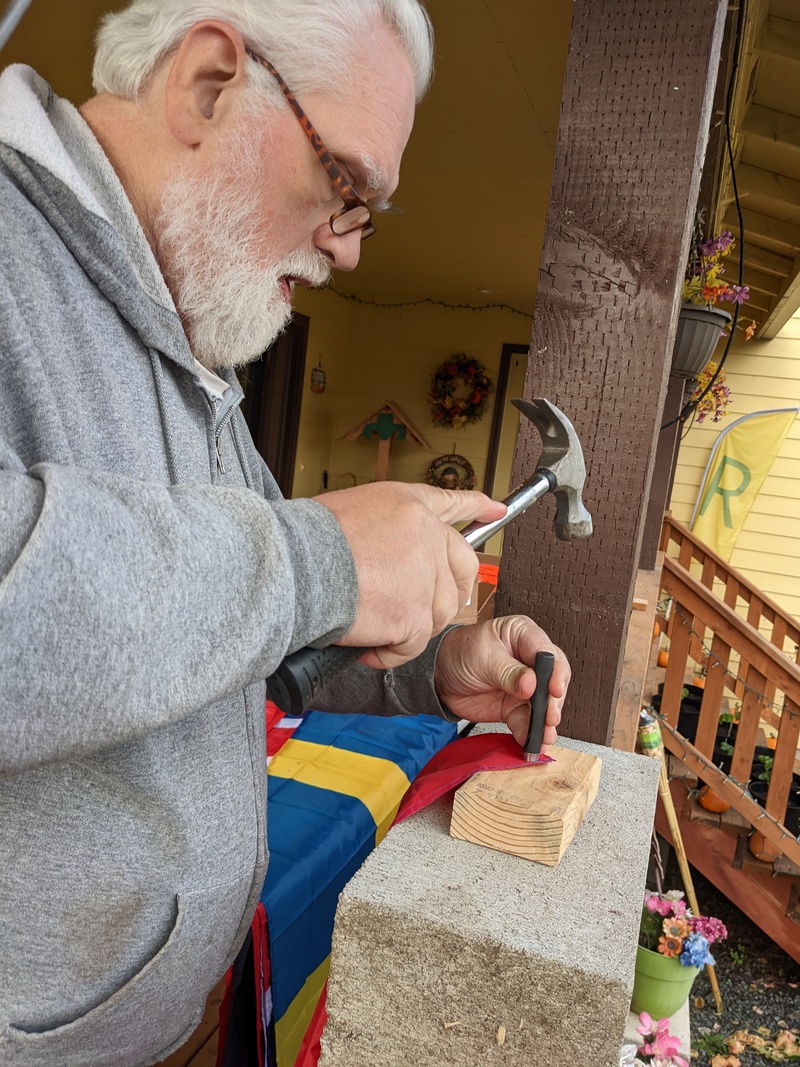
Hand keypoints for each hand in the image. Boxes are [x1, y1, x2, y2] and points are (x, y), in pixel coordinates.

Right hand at [316, 482, 505, 668]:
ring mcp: (425, 575)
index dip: (474, 506)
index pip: (449, 502)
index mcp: (405, 504)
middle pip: (461, 566)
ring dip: (408, 627)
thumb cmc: (303, 542)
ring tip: (371, 625)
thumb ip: (382, 532)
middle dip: (454, 591)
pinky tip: (365, 646)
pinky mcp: (416, 614)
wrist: (295, 566)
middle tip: (428, 610)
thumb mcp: (347, 512)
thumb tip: (386, 561)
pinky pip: (413, 645)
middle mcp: (425, 533)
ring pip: (437, 613)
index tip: (495, 509)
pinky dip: (389, 653)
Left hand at [433, 616, 569, 747]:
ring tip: (544, 736)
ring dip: (545, 722)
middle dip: (553, 701)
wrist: (439, 675)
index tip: (554, 690)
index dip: (555, 672)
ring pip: (544, 704)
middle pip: (553, 680)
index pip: (547, 653)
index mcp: (523, 635)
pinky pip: (527, 721)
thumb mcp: (482, 657)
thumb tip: (531, 684)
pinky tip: (532, 743)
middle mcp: (529, 660)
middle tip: (549, 717)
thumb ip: (508, 671)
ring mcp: (525, 685)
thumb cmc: (459, 653)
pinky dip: (530, 734)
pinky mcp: (515, 706)